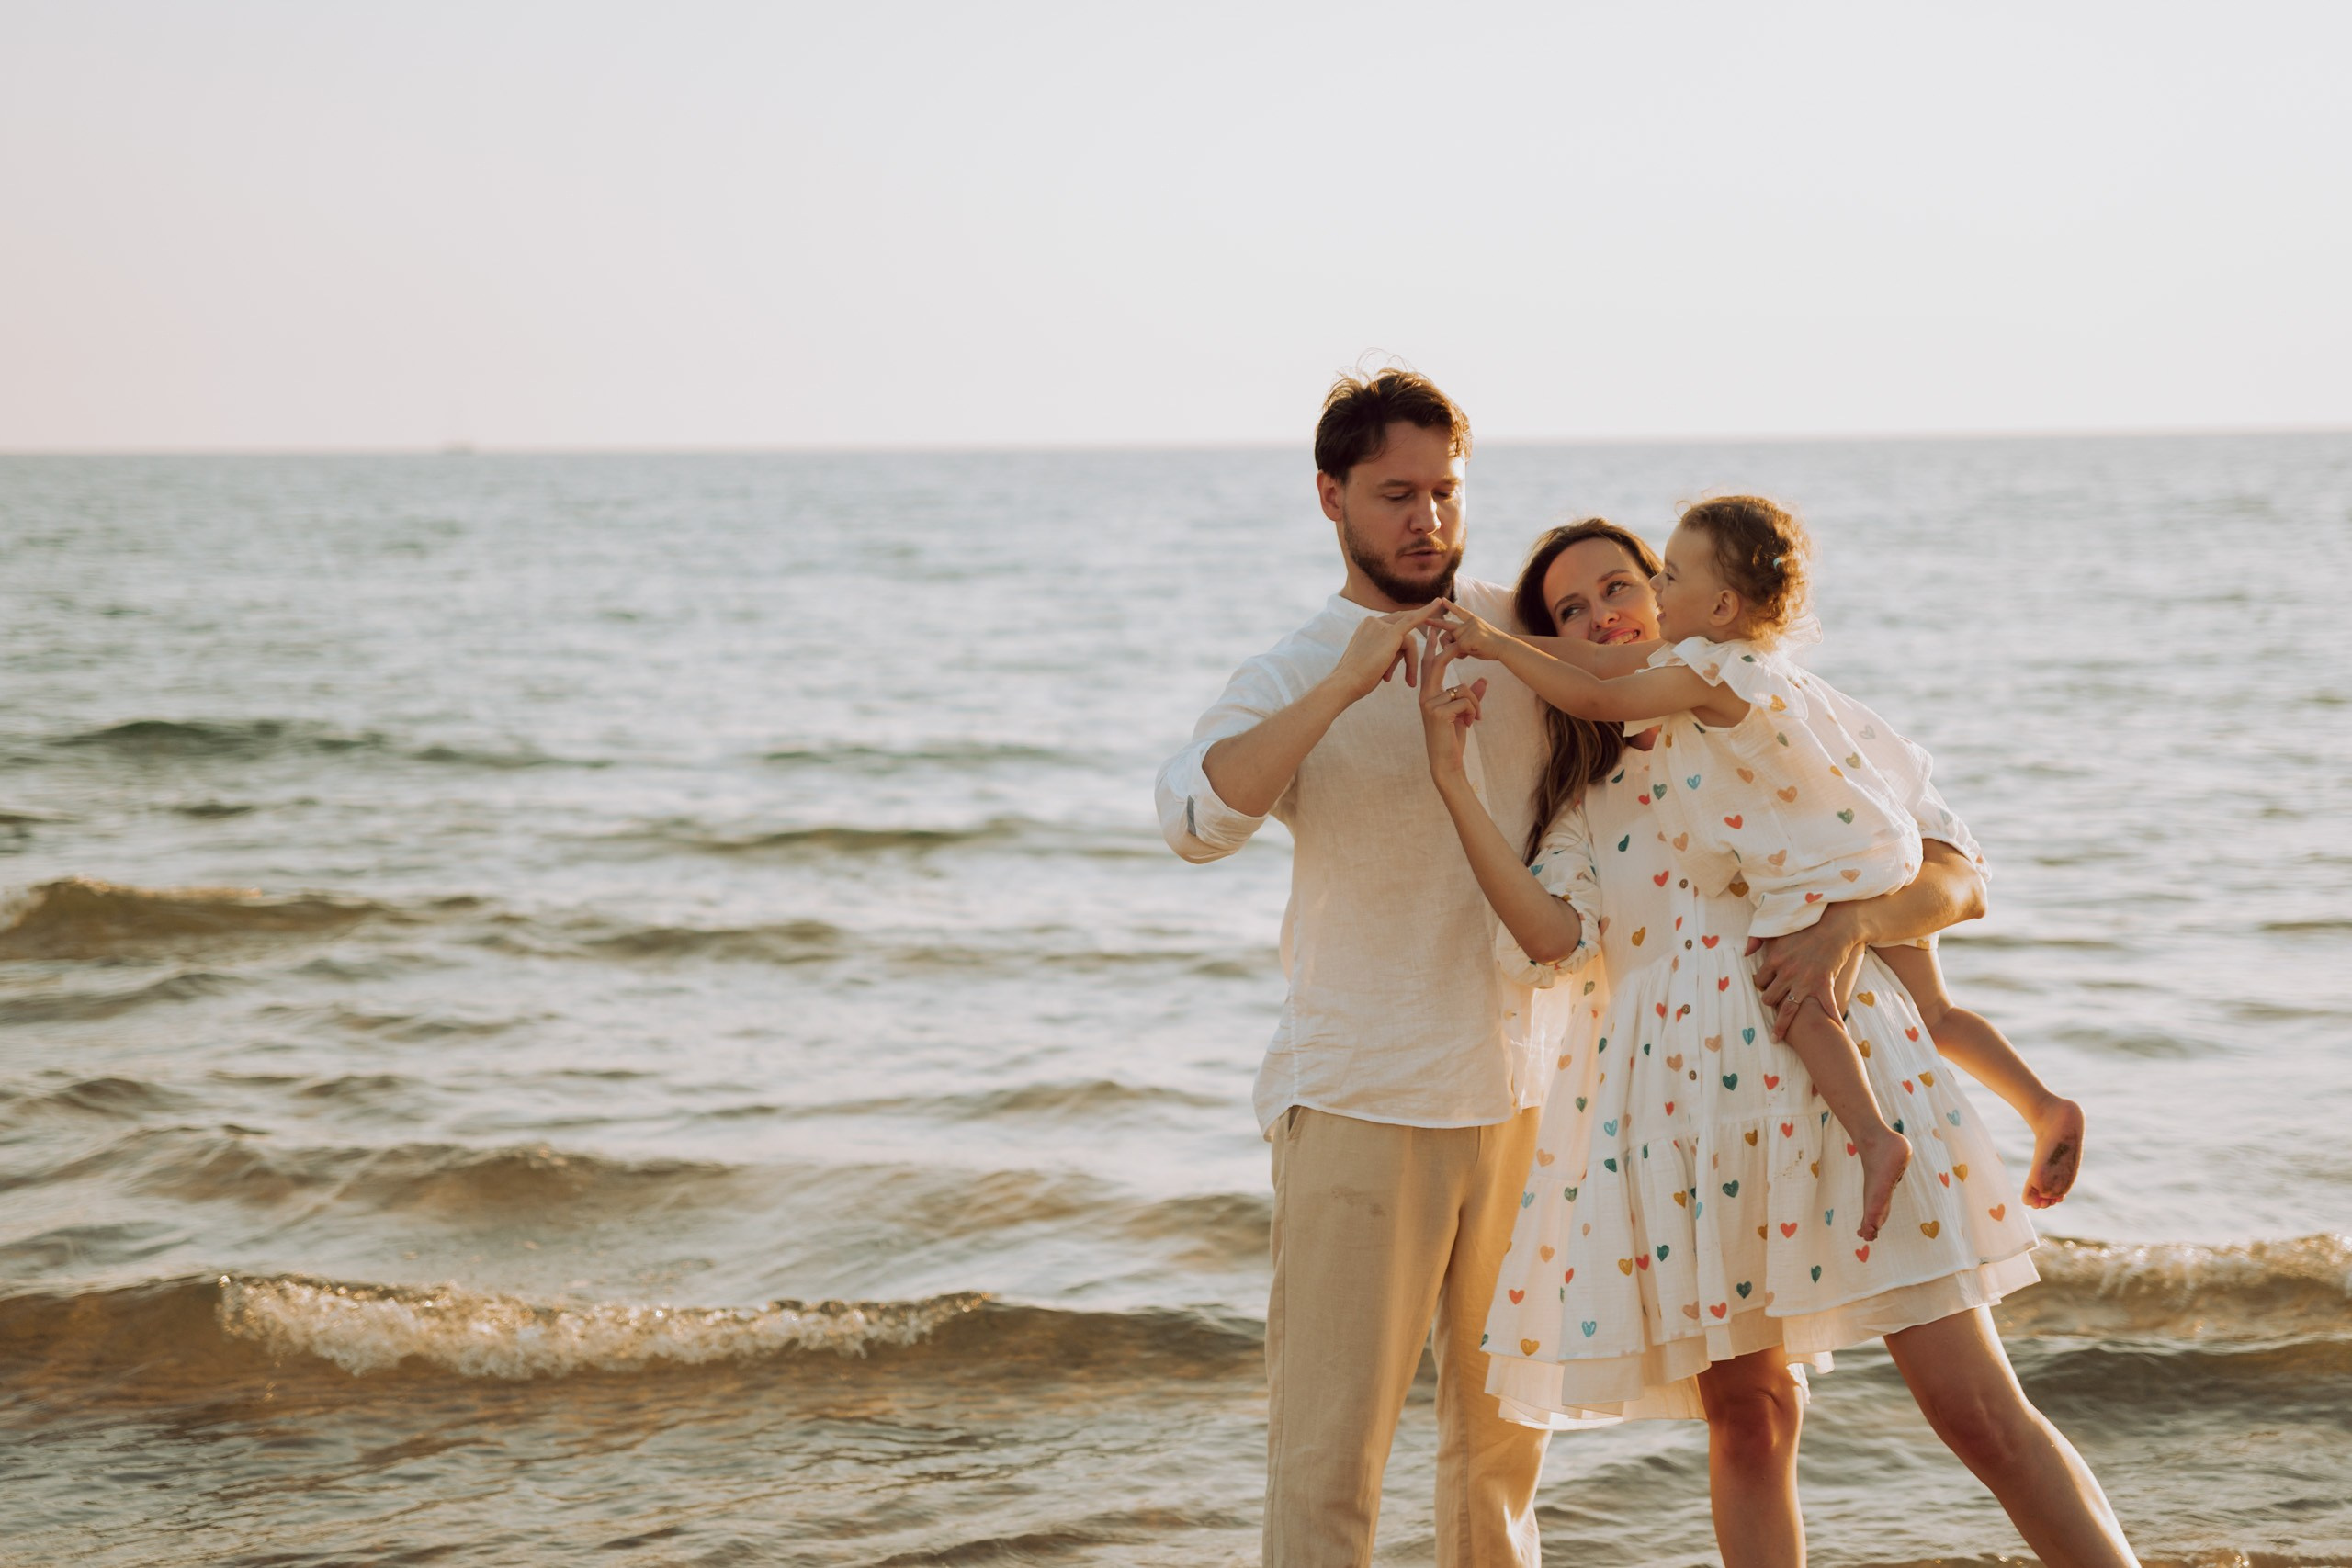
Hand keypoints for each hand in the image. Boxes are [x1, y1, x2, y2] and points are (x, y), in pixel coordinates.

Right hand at [1330, 600, 1448, 701]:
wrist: (1346, 683)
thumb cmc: (1354, 680)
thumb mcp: (1367, 662)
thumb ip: (1379, 653)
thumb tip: (1386, 662)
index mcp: (1367, 626)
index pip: (1391, 631)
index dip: (1401, 644)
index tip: (1407, 652)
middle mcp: (1373, 621)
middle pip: (1402, 633)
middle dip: (1408, 652)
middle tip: (1412, 670)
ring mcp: (1382, 625)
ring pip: (1409, 642)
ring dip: (1410, 663)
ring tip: (1409, 682)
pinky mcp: (1392, 633)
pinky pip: (1413, 621)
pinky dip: (1427, 611)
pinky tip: (1438, 603)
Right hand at [1418, 636, 1486, 782]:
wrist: (1447, 763)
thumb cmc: (1452, 739)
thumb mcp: (1464, 714)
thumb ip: (1472, 696)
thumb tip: (1484, 680)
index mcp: (1428, 695)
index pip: (1428, 666)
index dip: (1431, 648)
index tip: (1432, 631)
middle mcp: (1425, 697)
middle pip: (1437, 664)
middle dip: (1450, 650)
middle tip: (1462, 640)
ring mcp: (1429, 704)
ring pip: (1462, 688)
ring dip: (1475, 703)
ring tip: (1475, 718)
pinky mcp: (1438, 713)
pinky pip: (1466, 701)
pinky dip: (1474, 711)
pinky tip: (1471, 724)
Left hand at [1432, 599, 1514, 663]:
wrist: (1504, 646)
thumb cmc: (1493, 646)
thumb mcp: (1477, 639)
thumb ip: (1464, 640)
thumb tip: (1452, 646)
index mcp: (1473, 620)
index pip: (1460, 611)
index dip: (1450, 606)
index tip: (1442, 600)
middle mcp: (1468, 622)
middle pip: (1446, 625)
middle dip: (1435, 622)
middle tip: (1425, 620)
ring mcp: (1466, 629)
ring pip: (1450, 641)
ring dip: (1457, 650)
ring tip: (1473, 650)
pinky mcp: (1464, 639)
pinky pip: (1456, 650)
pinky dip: (1463, 655)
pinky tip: (1476, 650)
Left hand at [1747, 906, 1862, 1037]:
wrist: (1834, 927)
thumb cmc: (1806, 927)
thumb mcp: (1778, 930)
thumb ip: (1758, 939)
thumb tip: (1746, 953)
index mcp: (1774, 960)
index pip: (1759, 980)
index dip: (1762, 984)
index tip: (1765, 987)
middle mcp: (1787, 974)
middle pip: (1769, 998)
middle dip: (1770, 1002)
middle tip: (1772, 1006)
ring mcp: (1805, 982)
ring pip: (1787, 1010)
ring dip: (1782, 1025)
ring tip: (1777, 1038)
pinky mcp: (1824, 984)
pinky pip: (1827, 1008)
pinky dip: (1834, 1022)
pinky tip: (1839, 1033)